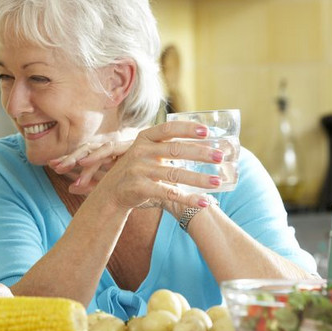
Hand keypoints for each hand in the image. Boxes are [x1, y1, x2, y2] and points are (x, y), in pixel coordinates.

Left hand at [48, 137, 133, 194]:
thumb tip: (69, 187)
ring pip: (97, 149)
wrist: (170, 191)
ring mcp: (125, 145)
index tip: (52, 165)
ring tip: (65, 168)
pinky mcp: (133, 147)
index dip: (69, 159)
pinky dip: (96, 158)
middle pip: (89, 149)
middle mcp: (116, 147)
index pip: (86, 155)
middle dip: (71, 157)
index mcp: (110, 155)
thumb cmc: (141, 188)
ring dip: (80, 159)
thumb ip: (93, 184)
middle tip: (54, 165)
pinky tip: (83, 166)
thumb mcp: (112, 186)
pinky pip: (111, 151)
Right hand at [87, 120, 224, 211]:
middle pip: (175, 150)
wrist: (111, 193)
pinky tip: (203, 201)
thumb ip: (165, 145)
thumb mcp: (145, 152)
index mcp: (144, 139)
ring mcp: (139, 170)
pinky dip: (187, 198)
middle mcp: (140, 152)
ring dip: (198, 178)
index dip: (187, 129)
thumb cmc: (136, 170)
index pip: (168, 129)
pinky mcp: (140, 188)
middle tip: (220, 156)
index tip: (207, 131)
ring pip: (174, 174)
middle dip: (200, 153)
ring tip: (217, 181)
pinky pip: (168, 193)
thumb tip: (201, 140)